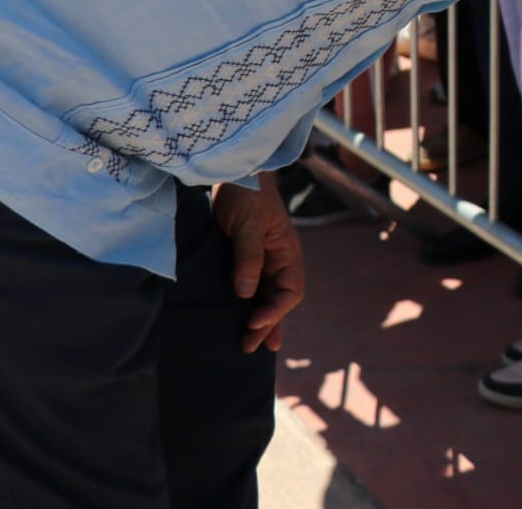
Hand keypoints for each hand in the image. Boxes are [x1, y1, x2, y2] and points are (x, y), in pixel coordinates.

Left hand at [211, 173, 305, 352]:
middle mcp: (278, 260)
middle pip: (279, 300)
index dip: (274, 311)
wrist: (232, 174)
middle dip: (267, 324)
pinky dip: (248, 306)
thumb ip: (248, 258)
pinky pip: (249, 288)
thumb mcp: (248, 226)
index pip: (290, 291)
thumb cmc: (245, 195)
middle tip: (249, 347)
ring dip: (259, 321)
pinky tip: (241, 319)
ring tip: (251, 345)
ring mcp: (261, 261)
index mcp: (287, 253)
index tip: (253, 322)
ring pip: (265, 297)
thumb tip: (246, 294)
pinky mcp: (243, 259)